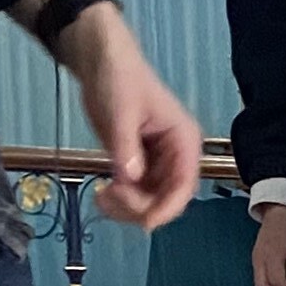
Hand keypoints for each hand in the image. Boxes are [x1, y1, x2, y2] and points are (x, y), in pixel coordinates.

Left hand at [59, 6, 203, 227]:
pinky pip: (135, 195)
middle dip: (139, 206)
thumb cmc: (119, 77)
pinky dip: (119, 201)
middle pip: (166, 199)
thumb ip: (126, 145)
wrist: (101, 63)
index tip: (146, 222)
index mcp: (183, 140)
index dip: (168, 208)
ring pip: (150, 202)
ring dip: (127, 208)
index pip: (184, 184)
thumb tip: (131, 178)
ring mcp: (157, 163)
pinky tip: (101, 194)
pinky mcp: (138, 165)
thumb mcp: (122, 110)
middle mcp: (175, 156)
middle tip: (109, 196)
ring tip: (101, 197)